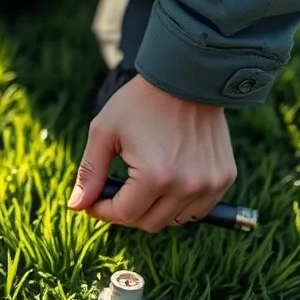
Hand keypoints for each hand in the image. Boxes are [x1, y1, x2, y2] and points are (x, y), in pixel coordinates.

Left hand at [66, 74, 236, 231]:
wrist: (188, 76)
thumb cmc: (140, 101)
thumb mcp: (104, 132)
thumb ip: (89, 172)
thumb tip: (75, 207)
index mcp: (156, 176)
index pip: (124, 215)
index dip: (102, 210)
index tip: (93, 200)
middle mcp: (187, 186)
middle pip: (148, 223)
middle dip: (126, 212)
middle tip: (115, 192)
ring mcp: (210, 184)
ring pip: (174, 220)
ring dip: (153, 209)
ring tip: (140, 184)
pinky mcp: (224, 178)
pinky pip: (198, 209)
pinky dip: (179, 204)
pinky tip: (165, 182)